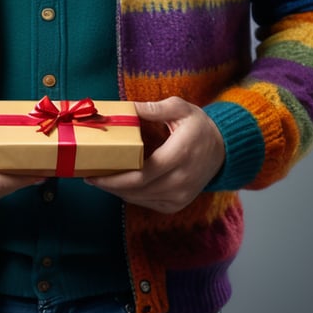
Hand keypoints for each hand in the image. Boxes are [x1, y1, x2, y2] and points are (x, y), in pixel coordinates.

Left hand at [86, 97, 224, 213]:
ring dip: (118, 191)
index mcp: (180, 154)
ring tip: (100, 179)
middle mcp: (181, 179)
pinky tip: (120, 185)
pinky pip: (149, 203)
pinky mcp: (178, 203)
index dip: (116, 177)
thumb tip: (129, 109)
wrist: (223, 150)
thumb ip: (155, 108)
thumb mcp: (181, 109)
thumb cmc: (199, 126)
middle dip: (110, 185)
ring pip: (141, 199)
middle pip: (138, 189)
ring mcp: (181, 195)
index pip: (143, 173)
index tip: (94, 172)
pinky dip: (132, 196)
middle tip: (90, 177)